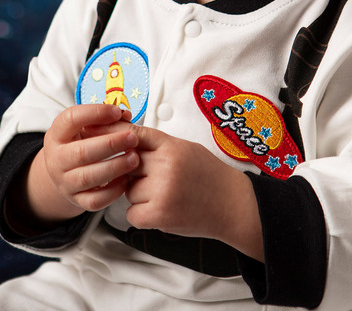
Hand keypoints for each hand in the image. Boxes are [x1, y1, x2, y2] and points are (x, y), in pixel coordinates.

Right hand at [16, 104, 139, 228]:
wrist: (63, 172)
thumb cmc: (79, 143)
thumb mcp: (84, 127)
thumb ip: (105, 119)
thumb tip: (125, 115)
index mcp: (57, 135)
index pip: (71, 119)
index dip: (94, 113)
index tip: (116, 112)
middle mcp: (57, 159)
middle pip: (81, 152)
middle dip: (110, 144)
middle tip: (133, 138)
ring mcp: (65, 182)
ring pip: (88, 178)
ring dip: (115, 167)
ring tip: (134, 158)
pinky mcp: (77, 199)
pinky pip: (95, 200)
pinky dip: (113, 191)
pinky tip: (127, 179)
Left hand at [125, 126, 263, 259]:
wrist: (233, 204)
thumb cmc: (211, 176)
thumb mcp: (187, 149)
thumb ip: (160, 146)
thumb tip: (129, 143)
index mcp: (172, 147)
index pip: (135, 135)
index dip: (124, 139)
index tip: (118, 143)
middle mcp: (166, 166)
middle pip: (128, 164)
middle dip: (136, 173)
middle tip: (155, 179)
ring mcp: (162, 191)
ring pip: (129, 190)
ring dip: (140, 196)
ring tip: (164, 196)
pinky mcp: (160, 215)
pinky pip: (131, 214)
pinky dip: (142, 215)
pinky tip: (159, 210)